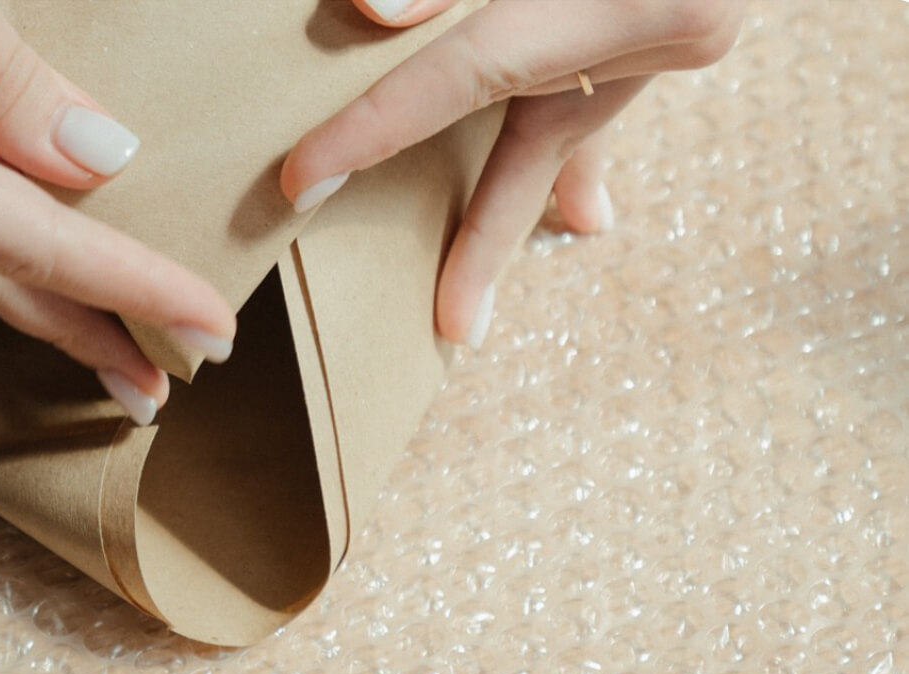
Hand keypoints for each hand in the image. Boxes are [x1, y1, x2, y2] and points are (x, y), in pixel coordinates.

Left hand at [283, 0, 743, 347]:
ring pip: (578, 125)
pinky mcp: (685, 20)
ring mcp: (686, 28)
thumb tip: (373, 10)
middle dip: (488, 239)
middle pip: (538, 142)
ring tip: (478, 292)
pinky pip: (610, 98)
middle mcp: (668, 23)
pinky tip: (579, 212)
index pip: (463, 73)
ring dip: (526, 195)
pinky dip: (576, 151)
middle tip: (456, 327)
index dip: (373, 127)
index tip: (302, 180)